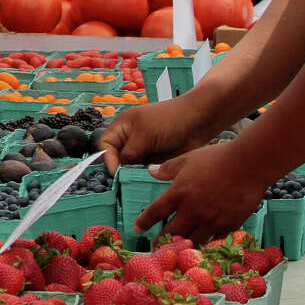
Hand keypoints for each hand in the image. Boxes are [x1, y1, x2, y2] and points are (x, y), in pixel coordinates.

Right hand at [99, 98, 215, 175]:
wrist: (199, 121)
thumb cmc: (169, 120)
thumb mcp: (145, 134)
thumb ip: (130, 153)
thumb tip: (119, 169)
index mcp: (123, 126)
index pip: (105, 144)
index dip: (107, 158)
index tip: (116, 172)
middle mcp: (130, 139)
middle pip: (116, 158)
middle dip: (119, 170)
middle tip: (125, 183)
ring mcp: (144, 150)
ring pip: (131, 168)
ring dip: (133, 176)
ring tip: (137, 184)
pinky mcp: (156, 160)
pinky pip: (145, 172)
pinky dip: (146, 178)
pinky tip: (149, 183)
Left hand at [133, 142, 268, 244]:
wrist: (248, 166)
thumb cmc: (217, 158)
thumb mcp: (187, 159)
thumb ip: (167, 168)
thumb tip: (150, 172)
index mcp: (179, 193)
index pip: (155, 212)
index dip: (144, 222)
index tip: (137, 229)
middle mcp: (192, 210)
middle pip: (171, 233)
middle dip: (161, 241)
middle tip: (156, 247)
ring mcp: (211, 220)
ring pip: (193, 240)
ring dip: (184, 244)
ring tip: (178, 248)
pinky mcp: (229, 225)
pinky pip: (214, 239)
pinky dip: (207, 241)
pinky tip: (204, 240)